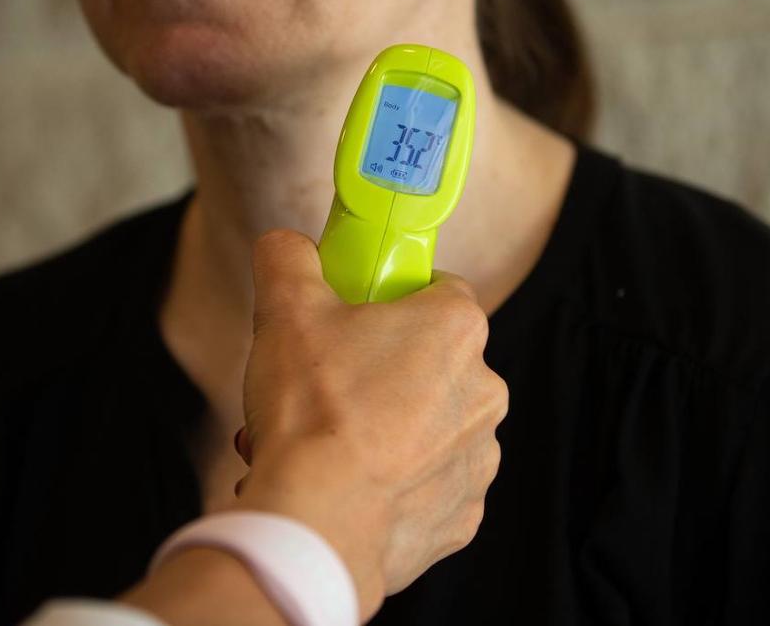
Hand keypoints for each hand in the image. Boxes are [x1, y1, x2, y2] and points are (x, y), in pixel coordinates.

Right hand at [233, 229, 508, 618]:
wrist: (317, 523)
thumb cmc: (313, 413)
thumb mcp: (285, 310)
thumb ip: (289, 259)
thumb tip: (285, 245)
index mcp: (456, 329)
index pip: (438, 288)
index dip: (392, 295)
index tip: (356, 311)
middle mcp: (484, 391)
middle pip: (430, 361)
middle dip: (381, 370)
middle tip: (326, 384)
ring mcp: (478, 457)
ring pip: (429, 426)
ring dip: (387, 429)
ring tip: (326, 442)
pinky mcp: (462, 513)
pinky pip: (427, 485)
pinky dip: (394, 484)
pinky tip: (347, 484)